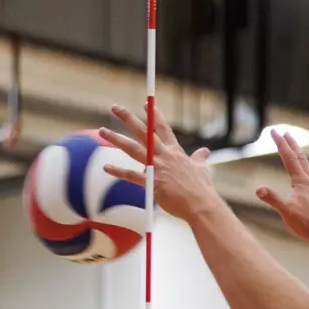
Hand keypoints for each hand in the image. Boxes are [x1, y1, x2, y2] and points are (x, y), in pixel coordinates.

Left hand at [97, 104, 216, 221]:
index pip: (163, 128)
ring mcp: (157, 168)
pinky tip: (106, 167)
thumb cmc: (202, 188)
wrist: (201, 204)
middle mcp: (164, 155)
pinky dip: (118, 171)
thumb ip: (200, 158)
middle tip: (115, 107)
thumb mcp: (202, 168)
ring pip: (133, 148)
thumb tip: (205, 151)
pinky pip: (131, 175)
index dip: (154, 115)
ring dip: (117, 139)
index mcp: (175, 151)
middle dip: (128, 118)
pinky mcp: (152, 183)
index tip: (146, 104)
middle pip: (144, 131)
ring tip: (103, 131)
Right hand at [253, 129, 308, 245]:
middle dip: (291, 144)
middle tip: (285, 132)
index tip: (273, 131)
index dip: (280, 143)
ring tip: (295, 151)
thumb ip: (272, 199)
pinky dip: (304, 171)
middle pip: (300, 158)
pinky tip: (304, 178)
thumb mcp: (286, 211)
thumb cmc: (307, 224)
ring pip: (306, 167)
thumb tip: (258, 189)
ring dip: (299, 156)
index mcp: (301, 182)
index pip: (289, 157)